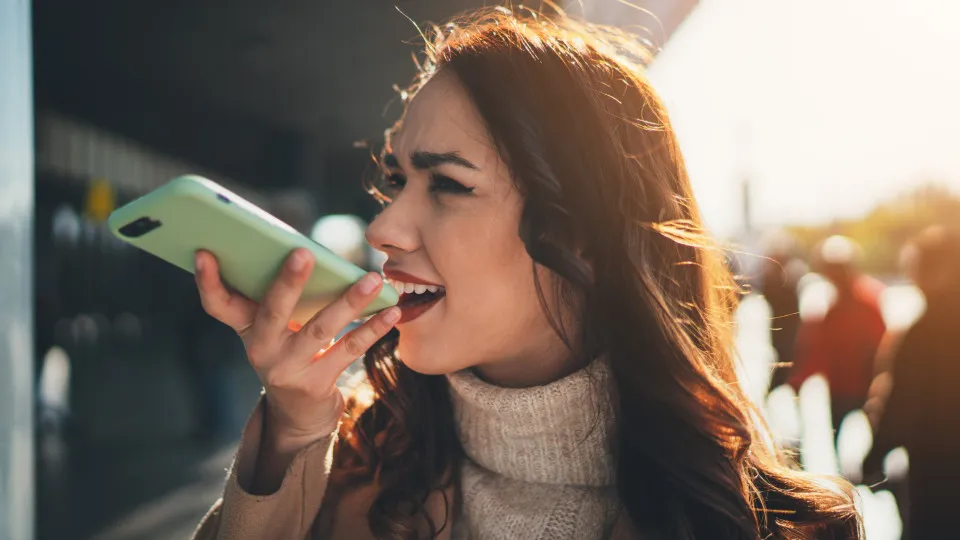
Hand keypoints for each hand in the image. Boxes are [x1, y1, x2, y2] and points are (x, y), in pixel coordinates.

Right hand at [194, 248, 399, 442]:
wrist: (298, 414)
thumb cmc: (289, 351)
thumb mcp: (274, 327)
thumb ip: (281, 296)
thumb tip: (311, 251)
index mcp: (246, 328)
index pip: (217, 304)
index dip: (208, 281)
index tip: (204, 253)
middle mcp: (261, 349)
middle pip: (272, 311)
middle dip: (287, 282)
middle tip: (303, 253)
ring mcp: (288, 368)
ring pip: (320, 329)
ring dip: (349, 302)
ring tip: (373, 279)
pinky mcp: (317, 383)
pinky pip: (349, 350)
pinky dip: (373, 329)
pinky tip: (392, 312)